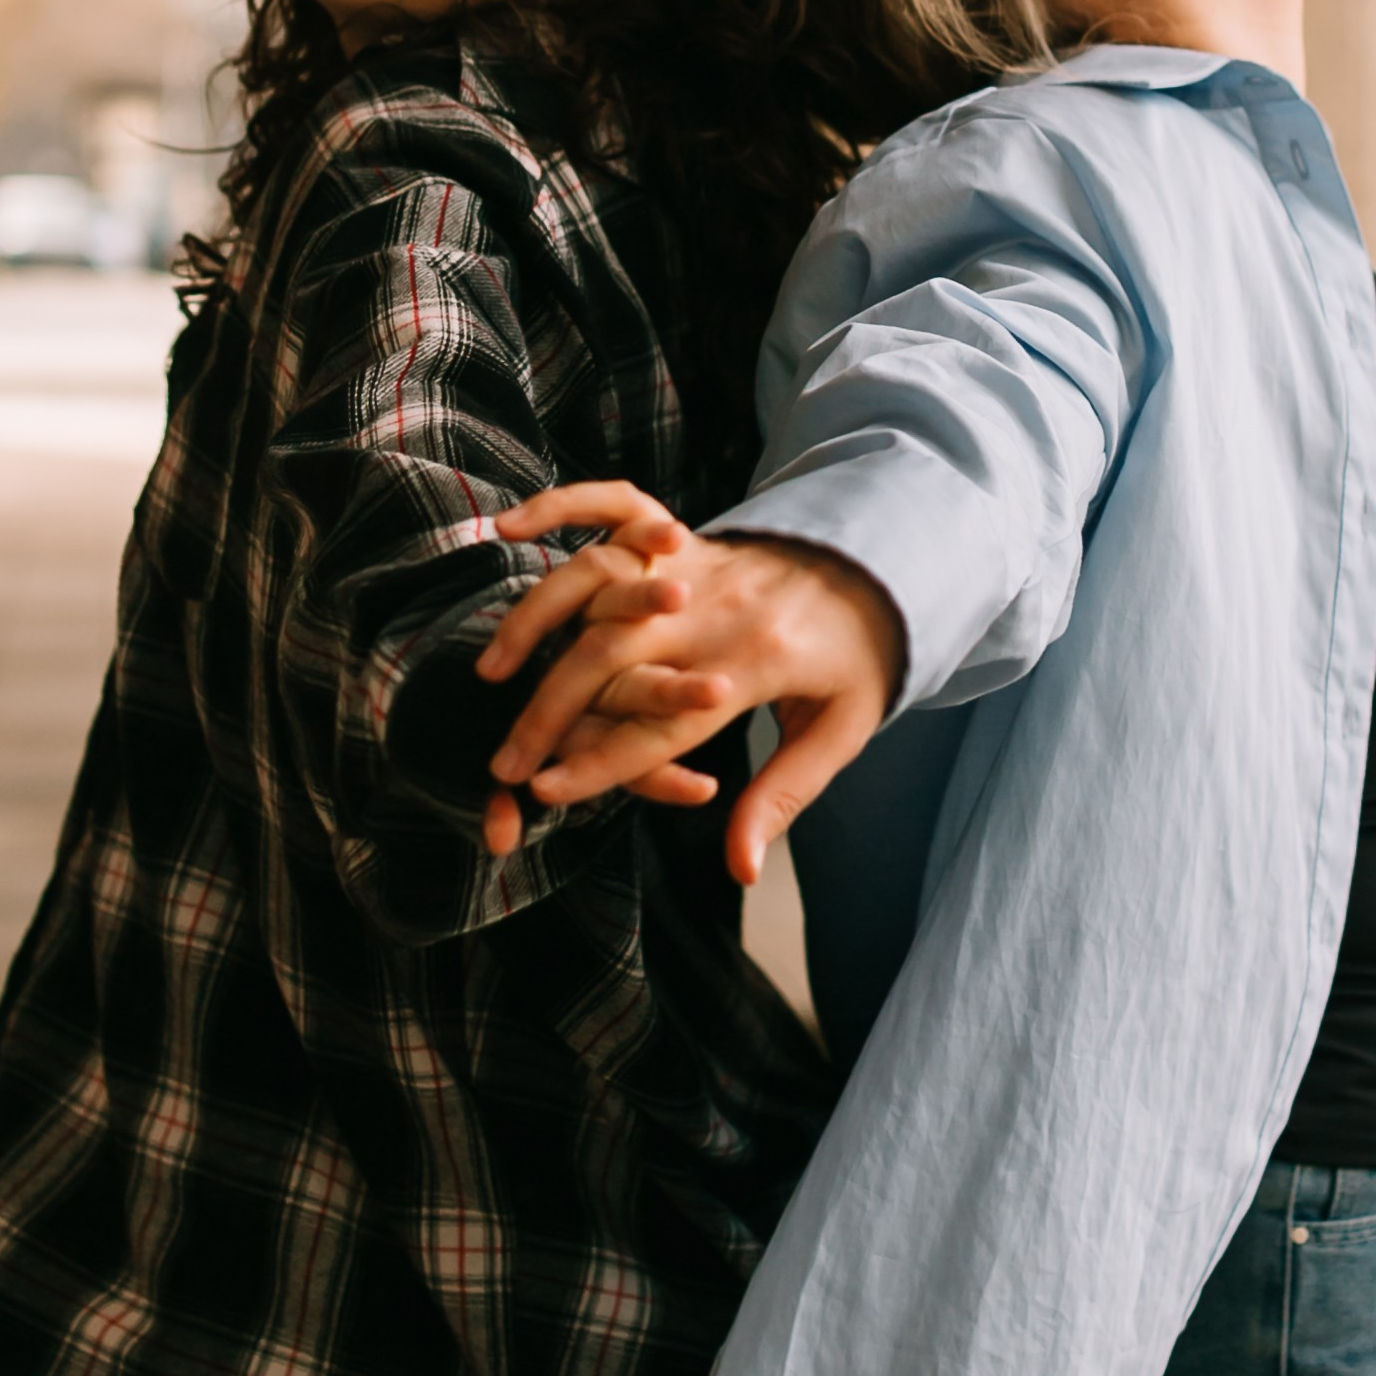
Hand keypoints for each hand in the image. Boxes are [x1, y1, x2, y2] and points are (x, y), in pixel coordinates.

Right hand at [477, 482, 905, 884]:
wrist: (885, 565)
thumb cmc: (861, 660)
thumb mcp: (839, 732)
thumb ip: (780, 797)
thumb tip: (740, 870)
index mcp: (757, 664)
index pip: (661, 723)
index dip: (598, 761)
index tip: (543, 792)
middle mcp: (718, 608)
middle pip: (611, 660)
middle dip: (548, 714)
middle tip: (500, 764)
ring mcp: (698, 561)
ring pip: (594, 586)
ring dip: (535, 626)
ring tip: (490, 674)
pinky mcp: (686, 535)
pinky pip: (614, 505)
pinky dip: (562, 506)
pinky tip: (511, 526)